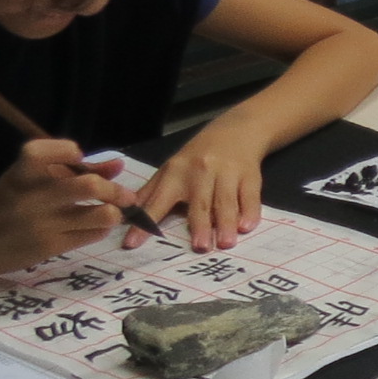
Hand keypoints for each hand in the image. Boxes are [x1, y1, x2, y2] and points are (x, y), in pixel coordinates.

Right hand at [0, 139, 132, 274]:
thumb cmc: (1, 205)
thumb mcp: (24, 180)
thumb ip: (69, 169)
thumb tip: (117, 164)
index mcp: (20, 174)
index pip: (43, 152)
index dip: (67, 150)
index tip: (78, 157)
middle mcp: (32, 198)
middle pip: (89, 186)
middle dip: (114, 189)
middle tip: (122, 195)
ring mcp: (42, 224)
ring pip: (100, 215)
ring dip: (113, 213)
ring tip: (110, 213)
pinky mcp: (49, 247)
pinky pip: (91, 235)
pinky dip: (100, 229)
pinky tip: (92, 227)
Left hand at [138, 120, 267, 250]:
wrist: (237, 131)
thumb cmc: (198, 156)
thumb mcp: (171, 168)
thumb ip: (151, 192)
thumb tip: (127, 215)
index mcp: (176, 173)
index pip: (158, 201)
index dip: (146, 222)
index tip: (133, 243)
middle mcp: (201, 171)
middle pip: (200, 203)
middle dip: (200, 225)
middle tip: (200, 248)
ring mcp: (227, 173)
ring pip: (226, 201)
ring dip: (226, 223)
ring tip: (226, 244)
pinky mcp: (250, 176)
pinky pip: (250, 196)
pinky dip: (250, 211)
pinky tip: (247, 226)